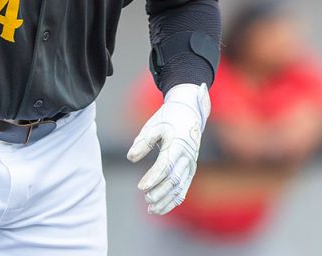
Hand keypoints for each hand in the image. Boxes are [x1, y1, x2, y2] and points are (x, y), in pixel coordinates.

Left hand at [127, 83, 209, 214]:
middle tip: (146, 199)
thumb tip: (131, 158)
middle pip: (174, 179)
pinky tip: (161, 208)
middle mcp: (187, 157)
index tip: (141, 187)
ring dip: (166, 200)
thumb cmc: (168, 118)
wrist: (189, 112)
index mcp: (177, 144)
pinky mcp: (190, 169)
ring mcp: (190, 164)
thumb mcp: (153, 125)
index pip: (166, 166)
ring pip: (180, 187)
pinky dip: (173, 200)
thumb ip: (142, 142)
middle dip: (160, 192)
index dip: (153, 178)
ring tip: (151, 209)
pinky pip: (183, 188)